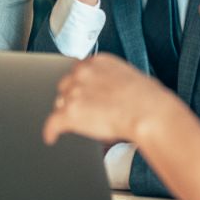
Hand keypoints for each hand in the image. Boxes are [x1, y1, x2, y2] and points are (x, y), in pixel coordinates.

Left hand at [43, 54, 171, 145]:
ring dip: (66, 112)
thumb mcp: (130, 77)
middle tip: (82, 109)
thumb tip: (113, 91)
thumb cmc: (148, 99)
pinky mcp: (70, 112)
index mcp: (98, 62)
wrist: (147, 112)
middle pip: (65, 85)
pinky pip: (52, 123)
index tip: (81, 90)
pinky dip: (51, 131)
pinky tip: (51, 136)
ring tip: (76, 124)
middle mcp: (82, 73)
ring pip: (60, 103)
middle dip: (71, 97)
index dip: (79, 83)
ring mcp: (74, 92)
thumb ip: (112, 80)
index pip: (78, 70)